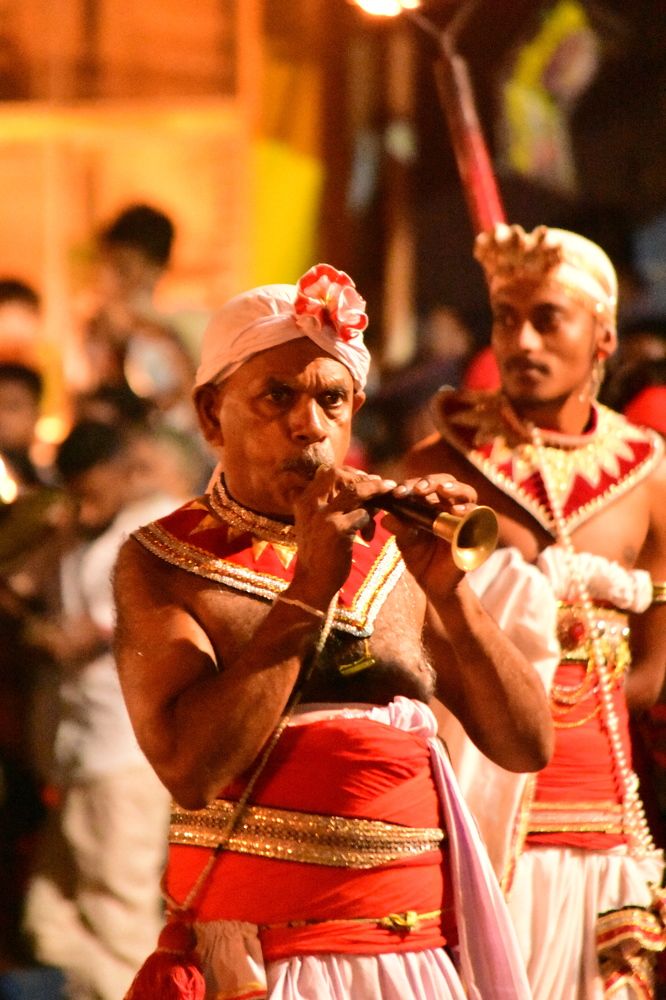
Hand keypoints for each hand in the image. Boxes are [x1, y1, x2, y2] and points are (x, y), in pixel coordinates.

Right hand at [289, 466, 399, 604]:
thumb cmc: (321, 553)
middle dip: (363, 478)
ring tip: (388, 496)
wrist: (313, 583)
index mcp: (305, 500)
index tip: (366, 480)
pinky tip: (369, 535)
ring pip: (355, 491)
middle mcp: (310, 504)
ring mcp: (322, 516)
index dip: (350, 473)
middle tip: (381, 486)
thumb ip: (335, 505)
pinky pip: (362, 515)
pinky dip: (370, 521)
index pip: (328, 472)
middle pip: (340, 475)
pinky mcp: (336, 531)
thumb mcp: (320, 524)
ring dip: (375, 491)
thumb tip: (366, 490)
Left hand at [381, 475, 477, 597]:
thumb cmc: (420, 557)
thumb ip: (399, 528)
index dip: (411, 484)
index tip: (397, 493)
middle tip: (418, 489)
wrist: (435, 584)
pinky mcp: (476, 531)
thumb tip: (385, 518)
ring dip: (455, 489)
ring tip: (443, 490)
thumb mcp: (406, 542)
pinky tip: (457, 512)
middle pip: (447, 482)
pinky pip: (479, 516)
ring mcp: (464, 517)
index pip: (424, 485)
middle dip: (432, 481)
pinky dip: (469, 511)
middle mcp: (449, 506)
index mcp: (430, 504)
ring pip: (467, 493)